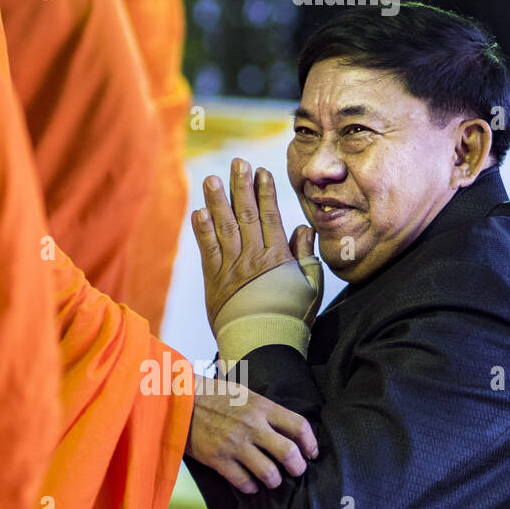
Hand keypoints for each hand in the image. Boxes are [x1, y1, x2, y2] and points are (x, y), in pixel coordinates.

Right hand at [187, 375, 317, 492]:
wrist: (178, 400)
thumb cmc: (214, 396)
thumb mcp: (244, 393)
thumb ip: (266, 410)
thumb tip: (289, 430)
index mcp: (261, 406)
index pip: (299, 426)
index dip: (311, 444)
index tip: (311, 453)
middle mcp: (251, 426)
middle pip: (289, 454)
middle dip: (298, 467)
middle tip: (296, 471)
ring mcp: (234, 444)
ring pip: (269, 473)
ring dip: (274, 480)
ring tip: (271, 478)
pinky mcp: (217, 459)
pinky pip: (244, 482)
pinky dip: (251, 486)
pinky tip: (249, 482)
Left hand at [192, 159, 301, 324]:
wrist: (263, 345)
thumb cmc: (292, 318)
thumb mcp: (310, 287)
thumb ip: (306, 255)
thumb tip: (303, 227)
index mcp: (278, 257)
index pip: (270, 216)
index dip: (265, 192)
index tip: (261, 172)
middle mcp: (253, 257)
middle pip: (245, 215)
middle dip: (241, 186)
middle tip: (237, 163)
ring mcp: (232, 268)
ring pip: (224, 227)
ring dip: (218, 201)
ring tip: (212, 179)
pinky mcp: (215, 280)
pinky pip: (208, 249)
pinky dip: (202, 230)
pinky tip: (199, 212)